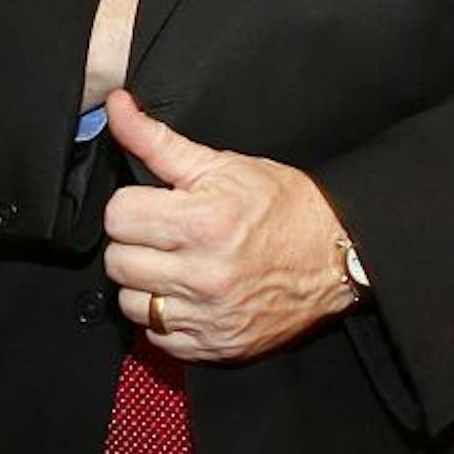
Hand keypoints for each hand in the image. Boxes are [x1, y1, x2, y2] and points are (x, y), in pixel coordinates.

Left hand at [100, 90, 356, 363]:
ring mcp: (211, 317)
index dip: (131, 205)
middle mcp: (204, 275)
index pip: (117, 217)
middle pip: (118, 262)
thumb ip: (156, 140)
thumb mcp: (219, 164)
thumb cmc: (282, 205)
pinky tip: (185, 295)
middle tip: (161, 234)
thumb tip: (116, 107)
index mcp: (202, 223)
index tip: (150, 205)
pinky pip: (158, 338)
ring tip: (171, 265)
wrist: (337, 254)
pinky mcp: (218, 346)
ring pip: (131, 306)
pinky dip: (164, 318)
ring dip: (144, 284)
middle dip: (134, 243)